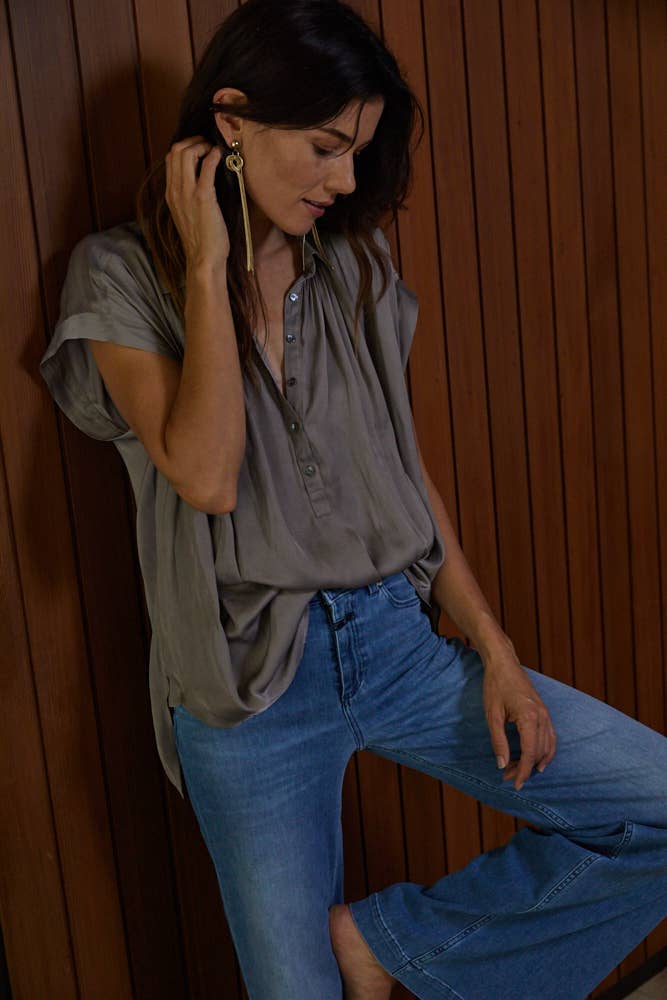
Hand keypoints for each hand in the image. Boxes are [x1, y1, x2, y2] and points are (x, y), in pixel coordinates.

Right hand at [165, 135, 229, 269]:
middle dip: (193, 141)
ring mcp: (187, 193)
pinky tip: (221, 155)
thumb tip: (201, 181)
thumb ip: (188, 197)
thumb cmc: (201, 240)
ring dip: (202, 145)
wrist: (204, 259)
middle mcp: (175, 191)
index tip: (200, 148)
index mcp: (170, 194)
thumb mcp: (188, 215)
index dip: (185, 147)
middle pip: (176, 150)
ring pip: (186, 153)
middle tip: (208, 144)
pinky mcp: (203, 197)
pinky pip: (206, 166)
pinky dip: (213, 155)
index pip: (170, 158)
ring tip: (214, 149)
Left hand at [481, 641, 556, 790]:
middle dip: (525, 768)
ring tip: (519, 771)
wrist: (503, 663)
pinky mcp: (544, 711)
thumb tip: (502, 765)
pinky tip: (537, 760)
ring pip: (547, 746)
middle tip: (508, 777)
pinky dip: (545, 751)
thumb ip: (498, 741)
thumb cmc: (495, 686)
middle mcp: (542, 716)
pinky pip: (550, 737)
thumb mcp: (492, 715)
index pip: (530, 753)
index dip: (523, 771)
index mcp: (529, 718)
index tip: (514, 784)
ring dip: (534, 761)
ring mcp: (545, 713)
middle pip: (538, 752)